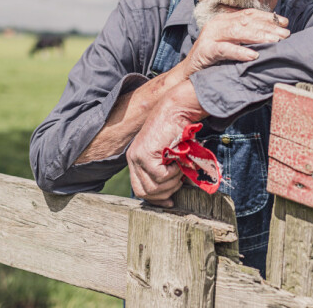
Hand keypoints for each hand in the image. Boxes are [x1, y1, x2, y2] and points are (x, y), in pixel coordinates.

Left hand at [126, 80, 206, 206]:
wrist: (176, 110)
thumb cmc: (178, 131)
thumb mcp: (169, 156)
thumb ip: (165, 171)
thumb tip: (171, 195)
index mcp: (136, 160)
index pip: (139, 190)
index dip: (156, 199)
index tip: (170, 202)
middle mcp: (133, 159)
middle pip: (144, 193)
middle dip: (166, 192)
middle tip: (179, 181)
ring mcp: (136, 157)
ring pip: (153, 187)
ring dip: (171, 182)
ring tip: (179, 168)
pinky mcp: (144, 155)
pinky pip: (160, 176)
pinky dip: (173, 172)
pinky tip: (177, 160)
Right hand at [182, 9, 289, 76]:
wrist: (188, 75)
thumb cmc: (213, 62)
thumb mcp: (231, 46)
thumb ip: (246, 39)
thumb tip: (273, 37)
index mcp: (224, 20)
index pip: (249, 14)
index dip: (268, 17)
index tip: (286, 23)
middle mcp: (217, 24)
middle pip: (246, 22)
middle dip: (268, 27)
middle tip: (286, 34)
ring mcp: (209, 36)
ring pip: (237, 32)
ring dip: (258, 36)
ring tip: (275, 42)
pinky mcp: (204, 50)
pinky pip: (224, 49)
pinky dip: (240, 52)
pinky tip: (253, 56)